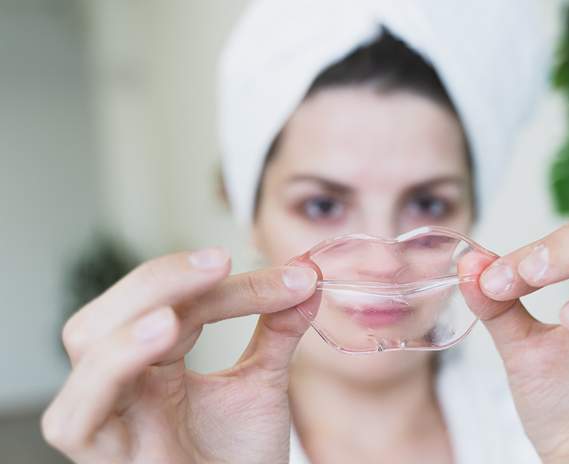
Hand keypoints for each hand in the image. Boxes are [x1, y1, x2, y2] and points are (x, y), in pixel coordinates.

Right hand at [42, 248, 317, 462]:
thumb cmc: (240, 459)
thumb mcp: (262, 384)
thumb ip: (278, 330)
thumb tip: (309, 278)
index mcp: (154, 362)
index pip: (175, 302)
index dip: (226, 284)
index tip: (292, 277)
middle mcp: (124, 383)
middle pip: (115, 310)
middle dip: (162, 279)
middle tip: (220, 262)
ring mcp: (109, 419)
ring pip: (87, 347)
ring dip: (133, 316)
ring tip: (180, 308)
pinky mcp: (105, 458)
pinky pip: (78, 414)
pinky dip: (112, 367)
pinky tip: (159, 336)